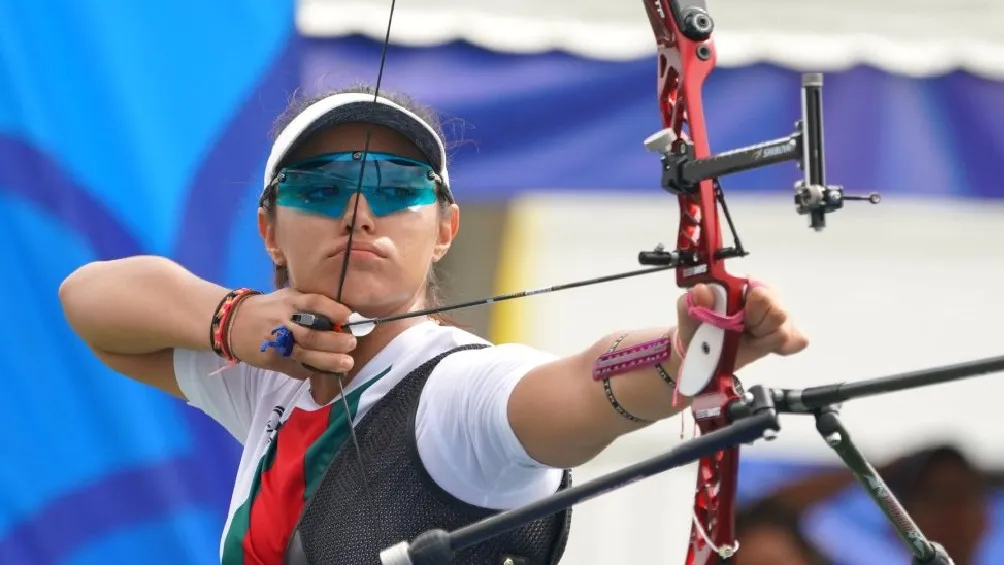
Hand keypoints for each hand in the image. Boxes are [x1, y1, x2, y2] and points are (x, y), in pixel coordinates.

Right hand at [227, 289, 356, 378]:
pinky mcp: (272, 360)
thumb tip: (344, 316)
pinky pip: (295, 367)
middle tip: (352, 344)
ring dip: (328, 361)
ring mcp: (277, 343)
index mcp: (290, 301)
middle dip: (335, 342)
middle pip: (312, 334)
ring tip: (346, 363)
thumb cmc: (269, 308)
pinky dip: (312, 370)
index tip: (349, 317)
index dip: (334, 310)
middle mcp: (283, 321)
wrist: (233, 323)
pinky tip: (326, 371)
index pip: (314, 303)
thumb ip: (311, 304)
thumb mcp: (287, 297)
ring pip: (305, 354)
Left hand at [676, 282, 807, 370]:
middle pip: (779, 314)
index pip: (762, 296)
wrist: (703, 351)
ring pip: (785, 331)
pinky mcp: (787, 334)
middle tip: (738, 332)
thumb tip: (703, 289)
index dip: (749, 314)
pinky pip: (797, 341)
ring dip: (763, 340)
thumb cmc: (698, 326)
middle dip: (756, 328)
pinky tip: (762, 345)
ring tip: (746, 338)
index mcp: (744, 284)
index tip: (734, 323)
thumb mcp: (690, 313)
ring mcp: (780, 315)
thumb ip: (695, 300)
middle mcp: (767, 294)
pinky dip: (780, 348)